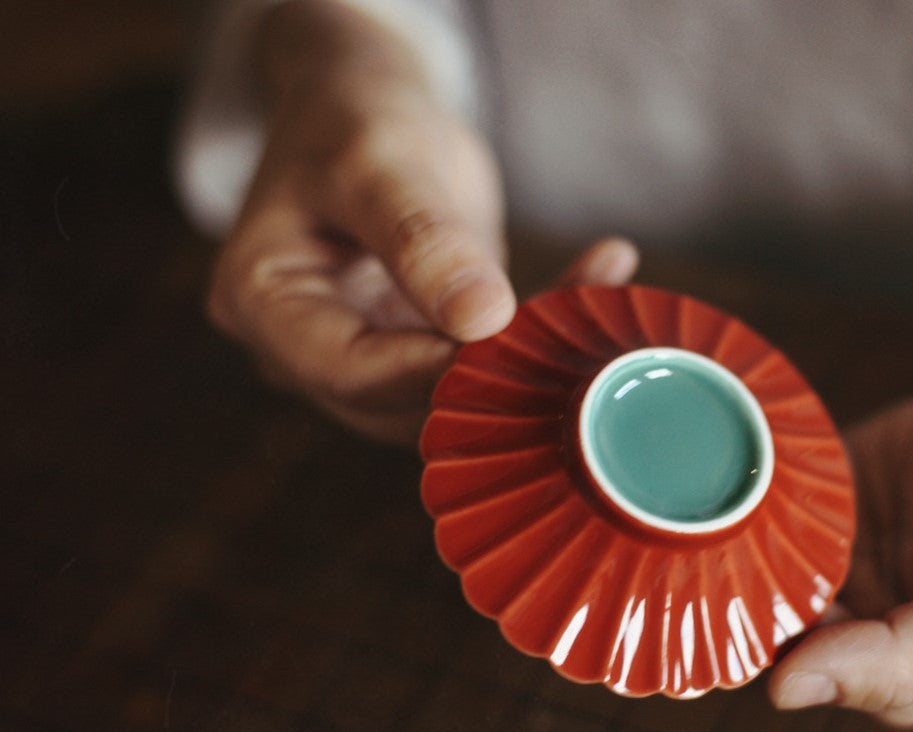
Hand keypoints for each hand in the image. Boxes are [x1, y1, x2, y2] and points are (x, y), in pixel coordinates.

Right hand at [207, 0, 636, 442]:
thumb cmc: (351, 120)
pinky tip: (605, 271)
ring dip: (535, 356)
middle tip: (582, 330)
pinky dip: (545, 327)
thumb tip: (483, 319)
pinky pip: (487, 364)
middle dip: (498, 372)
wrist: (363, 109)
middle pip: (407, 400)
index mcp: (266, 307)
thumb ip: (422, 239)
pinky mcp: (423, 353)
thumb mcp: (378, 161)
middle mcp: (309, 351)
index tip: (514, 342)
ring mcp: (369, 359)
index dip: (434, 372)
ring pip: (458, 393)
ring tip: (604, 296)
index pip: (350, 374)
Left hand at [768, 317, 912, 725]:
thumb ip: (908, 664)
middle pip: (762, 612)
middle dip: (741, 578)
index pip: (801, 672)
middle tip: (736, 532)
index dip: (771, 633)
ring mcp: (837, 551)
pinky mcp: (826, 490)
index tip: (757, 589)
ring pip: (748, 552)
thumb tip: (784, 691)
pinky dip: (751, 475)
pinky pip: (766, 491)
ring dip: (733, 526)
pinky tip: (754, 454)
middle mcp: (856, 618)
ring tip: (736, 489)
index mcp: (895, 673)